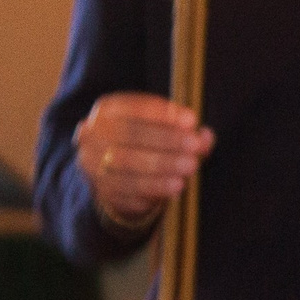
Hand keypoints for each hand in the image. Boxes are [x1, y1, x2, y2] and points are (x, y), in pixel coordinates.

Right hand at [74, 93, 214, 228]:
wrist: (120, 175)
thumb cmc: (147, 143)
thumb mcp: (164, 129)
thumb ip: (186, 131)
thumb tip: (206, 136)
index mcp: (108, 110)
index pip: (134, 107)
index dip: (163, 114)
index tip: (191, 120)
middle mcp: (93, 133)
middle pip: (131, 135)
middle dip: (167, 141)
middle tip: (195, 147)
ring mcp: (92, 163)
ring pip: (128, 165)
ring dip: (162, 168)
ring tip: (189, 169)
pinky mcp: (101, 190)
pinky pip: (127, 191)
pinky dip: (153, 190)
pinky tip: (174, 189)